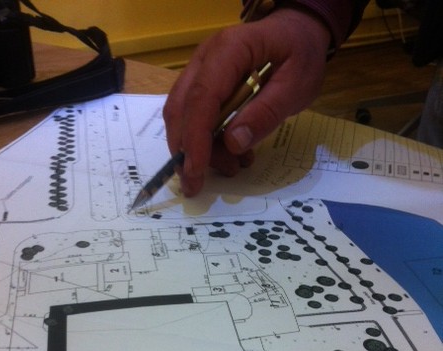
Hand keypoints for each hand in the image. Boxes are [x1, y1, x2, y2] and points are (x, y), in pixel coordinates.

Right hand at [163, 6, 330, 196]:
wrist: (297, 34)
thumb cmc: (300, 55)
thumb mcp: (296, 86)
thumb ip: (266, 113)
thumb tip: (234, 143)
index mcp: (229, 51)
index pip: (202, 98)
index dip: (196, 139)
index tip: (195, 172)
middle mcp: (205, 58)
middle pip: (181, 108)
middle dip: (186, 151)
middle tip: (198, 185)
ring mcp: (200, 70)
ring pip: (181, 115)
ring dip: (197, 149)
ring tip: (233, 166)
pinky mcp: (202, 84)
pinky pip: (192, 115)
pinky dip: (204, 141)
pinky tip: (228, 153)